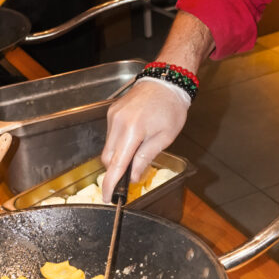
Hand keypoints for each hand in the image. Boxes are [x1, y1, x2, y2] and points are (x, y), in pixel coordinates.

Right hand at [100, 79, 190, 196]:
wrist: (167, 80)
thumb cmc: (171, 108)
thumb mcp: (164, 137)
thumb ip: (145, 158)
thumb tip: (132, 177)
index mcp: (132, 131)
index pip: (116, 164)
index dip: (110, 184)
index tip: (107, 198)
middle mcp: (117, 123)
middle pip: (108, 157)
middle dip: (115, 171)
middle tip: (127, 179)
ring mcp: (112, 116)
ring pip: (108, 146)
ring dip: (118, 156)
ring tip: (136, 154)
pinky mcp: (112, 111)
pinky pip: (111, 134)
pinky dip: (119, 143)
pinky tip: (133, 140)